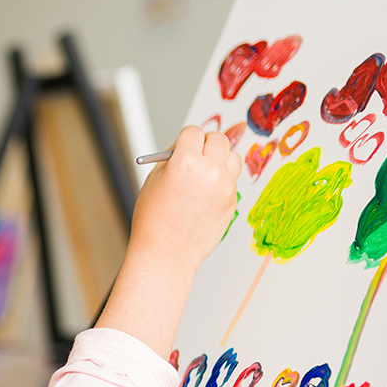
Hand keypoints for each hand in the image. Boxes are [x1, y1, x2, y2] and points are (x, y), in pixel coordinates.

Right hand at [131, 125, 241, 272]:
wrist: (167, 254)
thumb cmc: (154, 222)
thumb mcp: (153, 181)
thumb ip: (172, 159)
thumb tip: (186, 147)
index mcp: (185, 162)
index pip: (194, 132)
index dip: (186, 139)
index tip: (183, 146)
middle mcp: (209, 171)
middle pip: (218, 139)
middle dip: (206, 144)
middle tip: (197, 154)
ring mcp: (224, 187)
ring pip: (232, 157)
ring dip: (220, 159)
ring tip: (205, 173)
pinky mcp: (232, 202)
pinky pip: (232, 180)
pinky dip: (222, 181)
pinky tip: (205, 196)